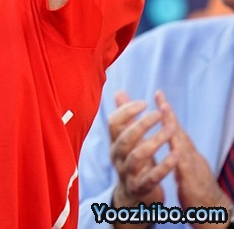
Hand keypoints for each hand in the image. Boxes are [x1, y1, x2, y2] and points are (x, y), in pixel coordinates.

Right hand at [109, 91, 176, 211]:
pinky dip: (164, 166)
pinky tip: (176, 156)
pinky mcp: (140, 189)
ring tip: (170, 130)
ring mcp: (128, 174)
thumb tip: (119, 92)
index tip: (145, 102)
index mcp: (115, 143)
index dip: (126, 110)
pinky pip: (151, 178)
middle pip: (124, 138)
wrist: (133, 199)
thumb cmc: (134, 162)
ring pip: (137, 156)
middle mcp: (118, 158)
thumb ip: (125, 118)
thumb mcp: (128, 140)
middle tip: (158, 114)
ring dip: (154, 141)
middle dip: (141, 124)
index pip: (113, 123)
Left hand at [157, 90, 231, 224]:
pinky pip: (186, 169)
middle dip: (169, 114)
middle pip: (179, 132)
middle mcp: (192, 158)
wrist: (216, 215)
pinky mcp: (194, 184)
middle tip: (160, 96)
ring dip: (173, 127)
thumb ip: (180, 159)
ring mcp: (195, 169)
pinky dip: (180, 157)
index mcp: (188, 155)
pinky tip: (174, 148)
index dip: (167, 114)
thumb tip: (174, 148)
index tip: (159, 97)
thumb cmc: (199, 196)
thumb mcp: (187, 173)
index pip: (176, 131)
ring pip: (183, 144)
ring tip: (164, 111)